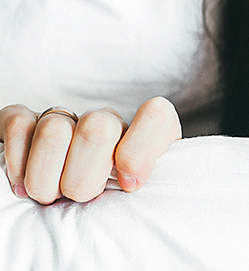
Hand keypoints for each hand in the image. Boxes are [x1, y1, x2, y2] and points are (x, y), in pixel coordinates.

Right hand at [1, 97, 180, 203]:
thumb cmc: (108, 205)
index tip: (128, 184)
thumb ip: (139, 186)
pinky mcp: (27, 122)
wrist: (68, 200)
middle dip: (83, 178)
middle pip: (97, 129)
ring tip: (50, 196)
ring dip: (47, 178)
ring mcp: (66, 119)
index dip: (140, 150)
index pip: (156, 117)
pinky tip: (23, 185)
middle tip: (80, 197)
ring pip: (55, 130)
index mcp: (142, 137)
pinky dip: (18, 162)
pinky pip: (19, 125)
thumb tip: (131, 180)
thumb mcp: (135, 201)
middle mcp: (106, 122)